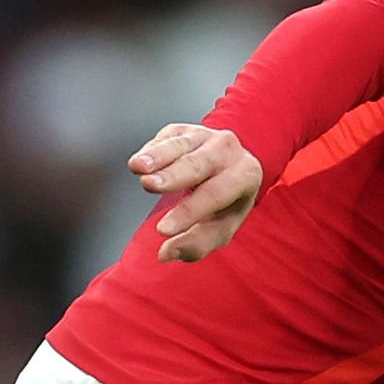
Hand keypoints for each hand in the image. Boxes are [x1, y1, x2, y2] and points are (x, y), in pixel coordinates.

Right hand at [130, 123, 263, 260]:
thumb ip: (196, 244)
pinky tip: (139, 163)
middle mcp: (228, 149)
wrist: (230, 166)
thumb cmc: (226, 202)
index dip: (188, 213)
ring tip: (138, 166)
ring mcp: (205, 135)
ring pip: (180, 145)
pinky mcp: (183, 129)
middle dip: (172, 176)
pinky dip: (151, 150)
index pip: (215, 194)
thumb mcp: (220, 227)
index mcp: (245, 175)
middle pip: (198, 164)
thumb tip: (165, 254)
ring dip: (157, 155)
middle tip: (149, 186)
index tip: (163, 230)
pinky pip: (166, 138)